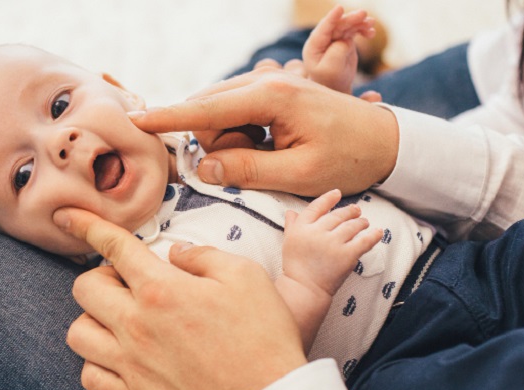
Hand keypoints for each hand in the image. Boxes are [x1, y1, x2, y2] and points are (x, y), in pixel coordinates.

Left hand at [56, 208, 306, 389]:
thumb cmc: (264, 341)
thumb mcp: (247, 277)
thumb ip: (204, 256)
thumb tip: (177, 252)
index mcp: (162, 290)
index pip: (112, 246)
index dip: (86, 224)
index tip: (68, 216)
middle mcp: (137, 326)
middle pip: (84, 288)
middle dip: (100, 276)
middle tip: (128, 283)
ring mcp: (131, 365)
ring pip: (77, 333)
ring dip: (93, 318)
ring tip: (120, 319)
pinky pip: (89, 374)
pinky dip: (97, 361)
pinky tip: (120, 354)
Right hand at [128, 67, 399, 195]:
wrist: (389, 142)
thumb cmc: (350, 159)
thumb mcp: (299, 174)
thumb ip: (247, 170)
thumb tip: (204, 167)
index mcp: (272, 98)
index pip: (206, 110)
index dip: (168, 119)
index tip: (134, 120)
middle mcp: (267, 82)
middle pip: (210, 112)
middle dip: (219, 144)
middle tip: (260, 164)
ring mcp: (270, 84)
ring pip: (221, 113)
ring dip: (234, 141)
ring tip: (273, 156)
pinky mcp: (273, 92)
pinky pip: (237, 112)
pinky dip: (242, 133)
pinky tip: (270, 146)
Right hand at [283, 189, 382, 295]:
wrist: (304, 289)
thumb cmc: (296, 266)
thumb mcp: (289, 242)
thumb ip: (292, 225)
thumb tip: (291, 211)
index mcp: (301, 228)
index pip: (317, 207)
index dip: (328, 199)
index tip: (337, 193)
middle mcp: (317, 233)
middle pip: (337, 215)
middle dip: (350, 211)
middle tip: (357, 210)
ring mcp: (333, 244)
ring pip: (352, 226)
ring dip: (361, 222)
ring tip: (364, 222)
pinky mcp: (347, 256)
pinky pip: (364, 241)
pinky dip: (373, 235)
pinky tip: (378, 232)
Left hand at [303, 6, 376, 93]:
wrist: (336, 86)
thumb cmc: (330, 79)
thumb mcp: (331, 69)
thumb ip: (337, 52)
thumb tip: (345, 40)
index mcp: (313, 46)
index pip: (322, 29)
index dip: (331, 18)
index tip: (340, 8)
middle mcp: (322, 39)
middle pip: (337, 24)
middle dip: (350, 18)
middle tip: (364, 14)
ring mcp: (333, 38)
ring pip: (347, 25)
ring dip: (359, 22)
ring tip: (371, 23)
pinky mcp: (344, 39)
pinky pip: (354, 30)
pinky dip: (363, 29)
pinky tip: (371, 33)